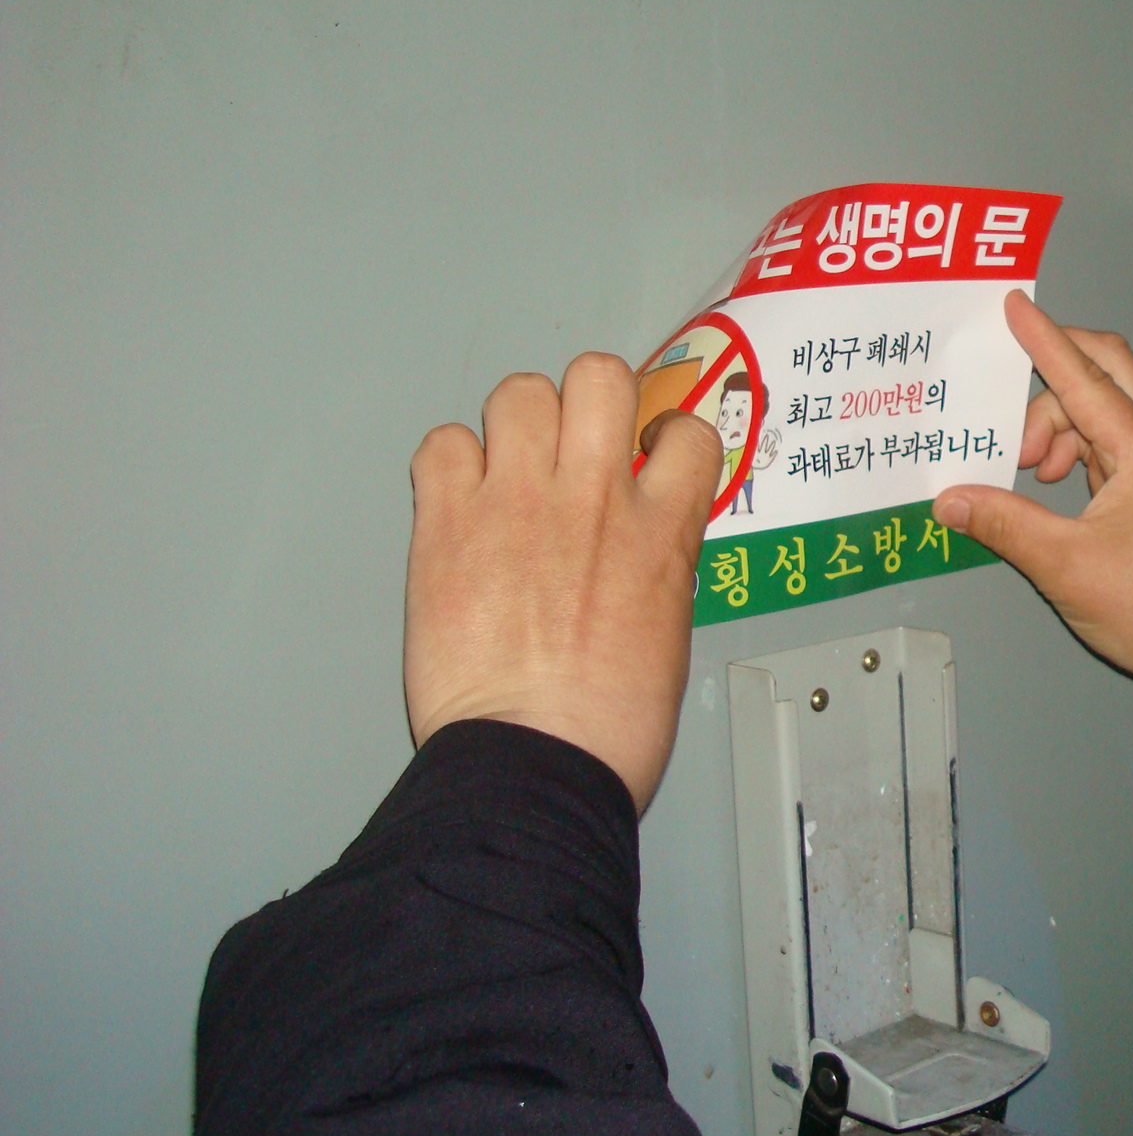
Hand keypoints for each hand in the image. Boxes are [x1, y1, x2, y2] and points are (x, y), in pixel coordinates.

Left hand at [405, 353, 723, 810]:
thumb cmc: (610, 727)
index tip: (649, 456)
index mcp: (662, 531)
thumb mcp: (668, 634)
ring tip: (510, 468)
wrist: (535, 760)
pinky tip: (458, 501)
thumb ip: (654, 568)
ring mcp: (516, 502)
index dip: (666, 437)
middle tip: (573, 446)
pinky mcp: (446, 524)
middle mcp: (595, 497)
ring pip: (518, 392)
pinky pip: (441, 444)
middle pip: (598, 375)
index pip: (688, 432)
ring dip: (517, 424)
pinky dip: (449, 464)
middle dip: (588, 402)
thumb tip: (632, 553)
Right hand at [933, 292, 1132, 722]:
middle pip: (1107, 370)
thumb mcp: (1064, 568)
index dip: (1043, 339)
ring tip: (1028, 471)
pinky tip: (1052, 484)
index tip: (1013, 305)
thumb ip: (1004, 524)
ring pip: (1105, 406)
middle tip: (1006, 407)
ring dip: (1059, 424)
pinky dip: (1077, 447)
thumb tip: (952, 500)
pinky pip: (1112, 438)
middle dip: (1051, 375)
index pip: (1084, 377)